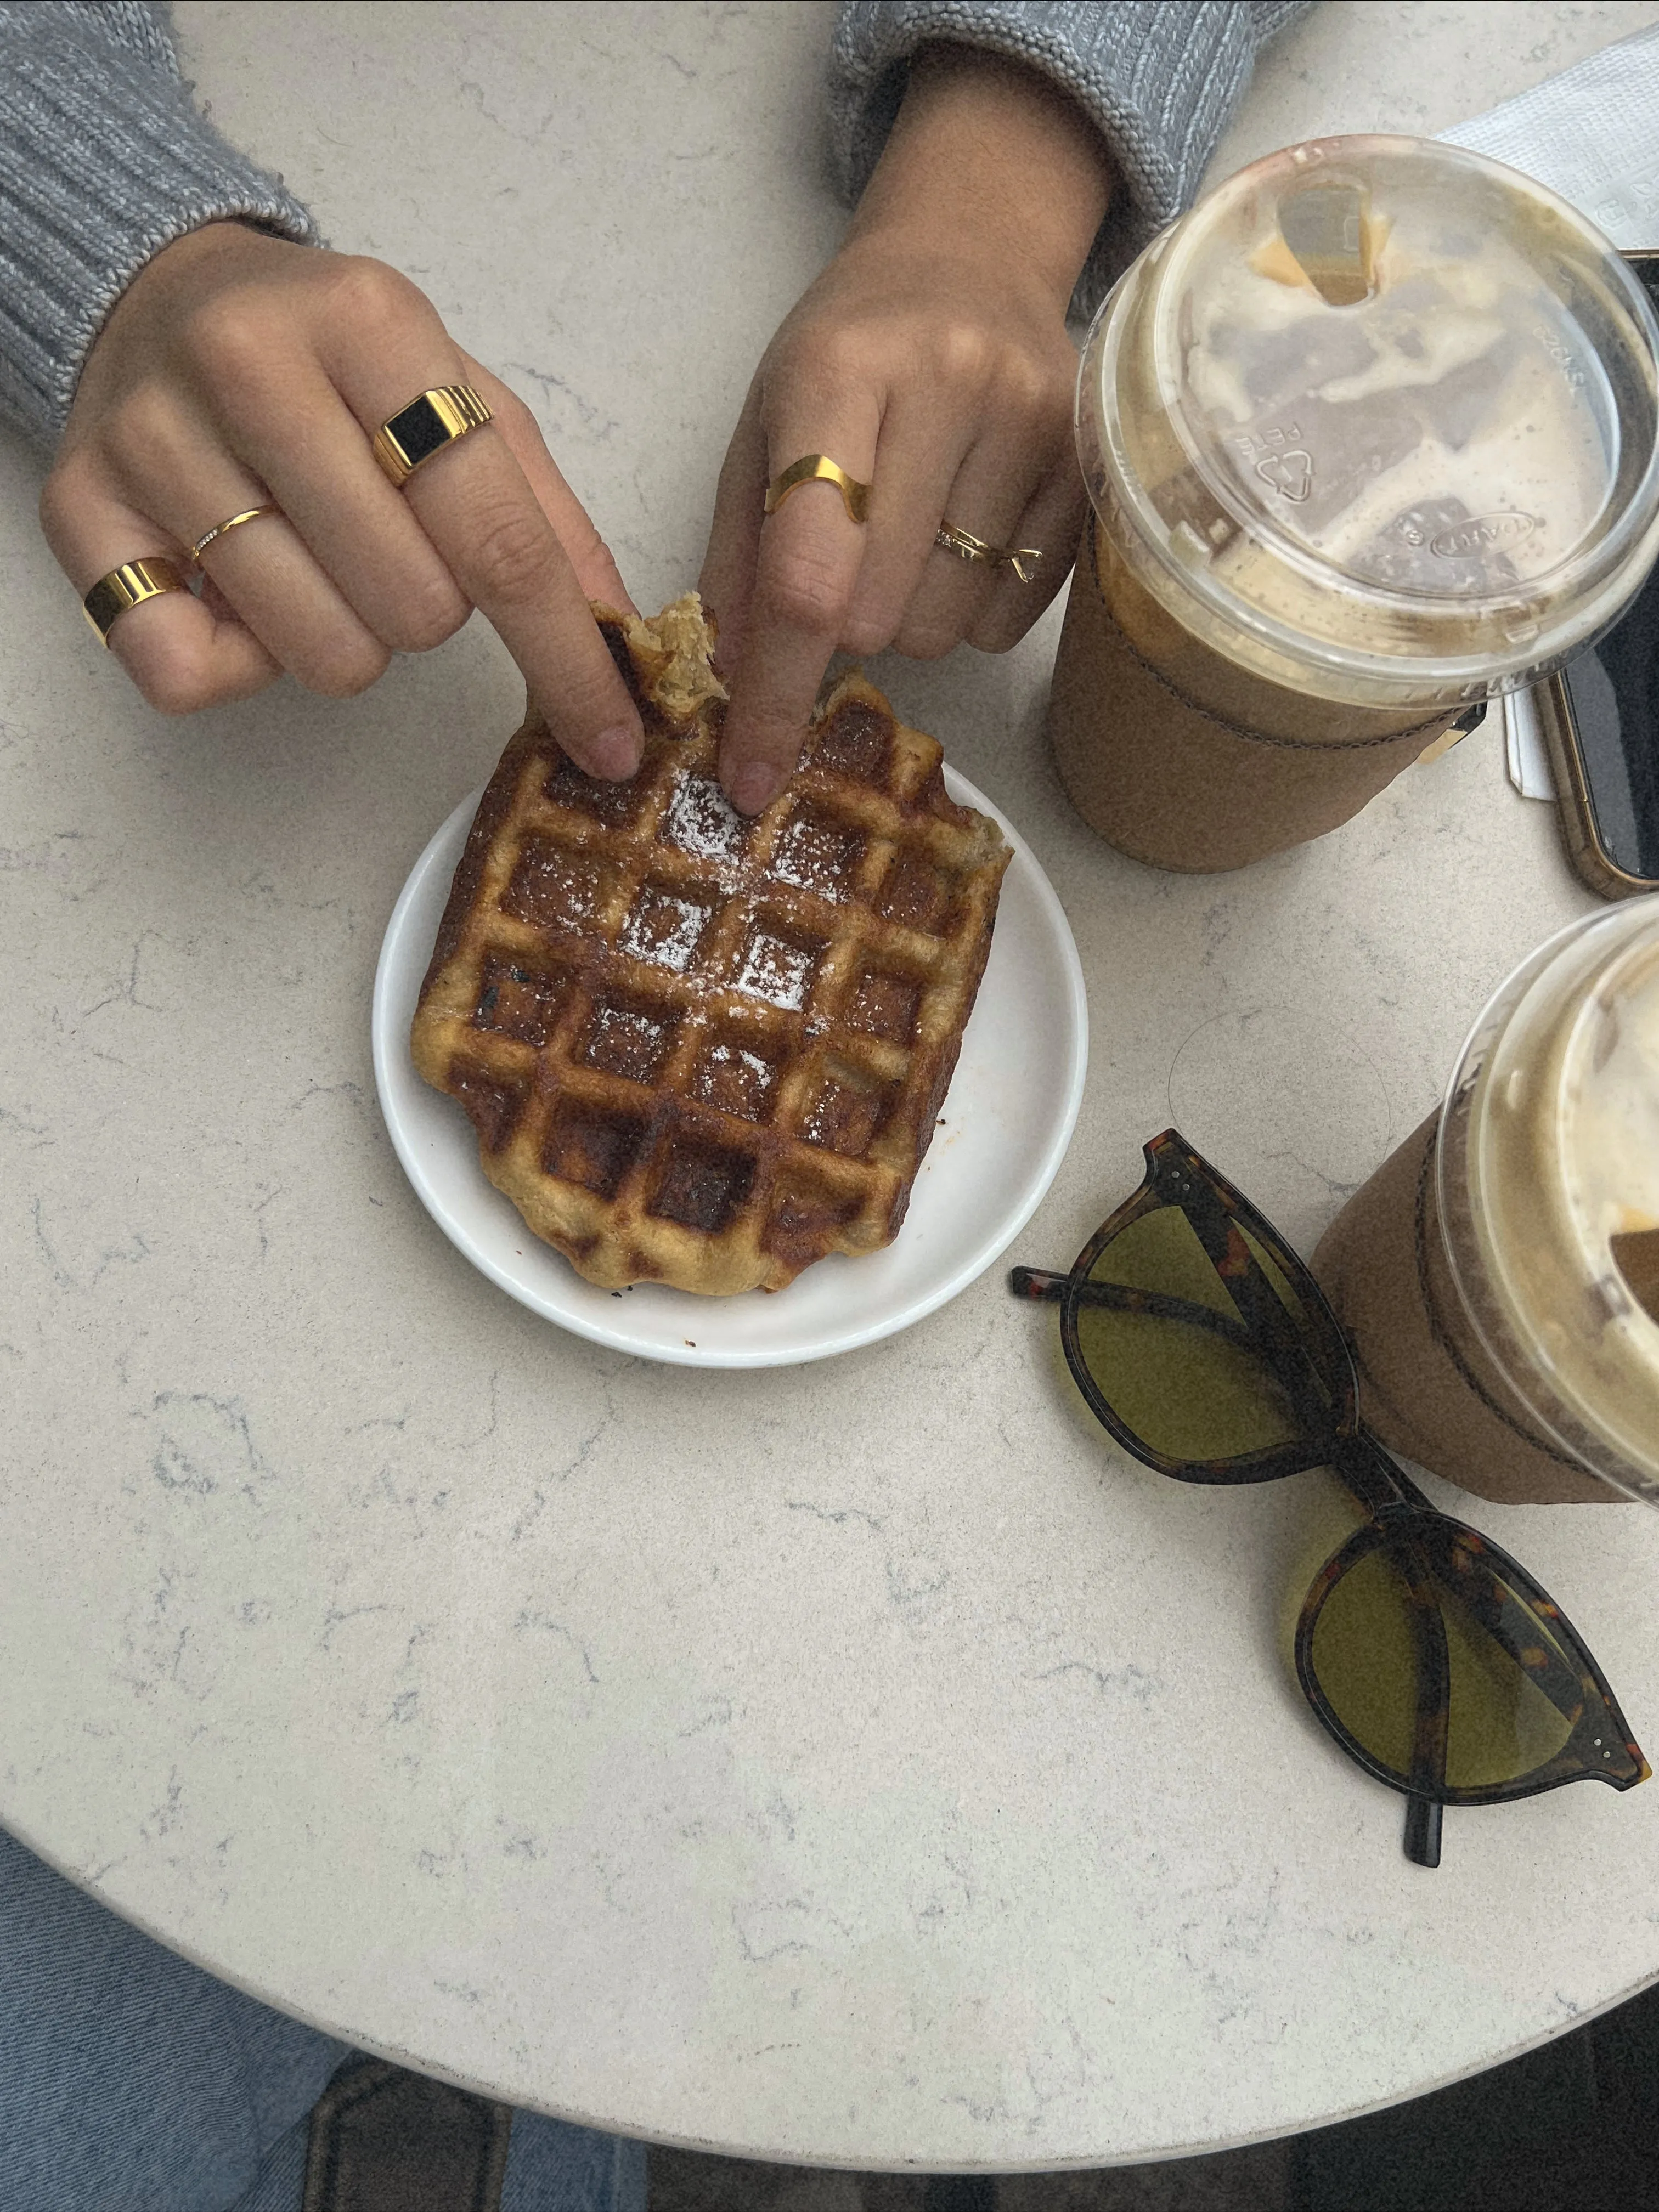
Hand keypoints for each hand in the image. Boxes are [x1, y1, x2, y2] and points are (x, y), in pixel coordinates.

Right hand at [41, 224, 644, 777]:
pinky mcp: (82, 512)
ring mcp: (154, 439)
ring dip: (344, 635)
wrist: (162, 294)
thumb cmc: (334, 365)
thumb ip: (547, 515)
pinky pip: (192, 672)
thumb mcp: (461, 394)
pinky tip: (239, 593)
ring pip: (320, 653)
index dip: (568, 658)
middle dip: (428, 611)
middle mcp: (250, 366)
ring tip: (315, 557)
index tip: (613, 741)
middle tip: (388, 548)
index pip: (497, 537)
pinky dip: (237, 662)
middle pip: (414, 610)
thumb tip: (625, 635)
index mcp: (371, 324)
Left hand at [701, 44, 1112, 812]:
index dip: (773, 693)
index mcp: (839, 374)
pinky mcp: (1090, 463)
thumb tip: (736, 678)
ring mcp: (1034, 423)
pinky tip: (964, 530)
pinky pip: (1011, 614)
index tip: (749, 780)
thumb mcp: (761, 426)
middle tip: (847, 559)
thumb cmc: (848, 353)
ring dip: (909, 615)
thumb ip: (739, 553)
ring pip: (946, 627)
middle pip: (878, 615)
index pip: (805, 576)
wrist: (967, 257)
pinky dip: (971, 605)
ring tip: (911, 532)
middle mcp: (948, 388)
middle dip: (844, 623)